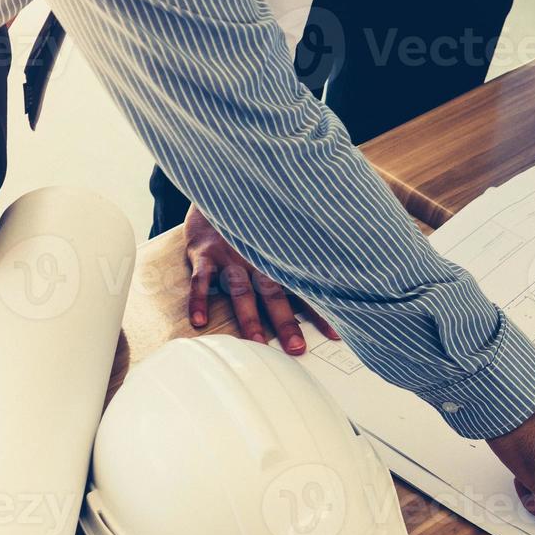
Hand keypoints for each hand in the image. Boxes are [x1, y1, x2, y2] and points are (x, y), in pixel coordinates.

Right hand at [184, 205, 338, 353]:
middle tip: (296, 348)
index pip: (303, 286)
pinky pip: (199, 278)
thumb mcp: (280, 229)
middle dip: (286, 321)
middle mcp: (257, 256)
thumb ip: (296, 255)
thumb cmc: (252, 218)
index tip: (336, 335)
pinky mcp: (204, 252)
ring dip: (249, 315)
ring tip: (256, 341)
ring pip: (241, 289)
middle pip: (274, 292)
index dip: (320, 311)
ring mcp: (230, 254)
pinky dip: (199, 299)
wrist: (220, 186)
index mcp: (279, 255)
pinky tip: (199, 321)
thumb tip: (330, 282)